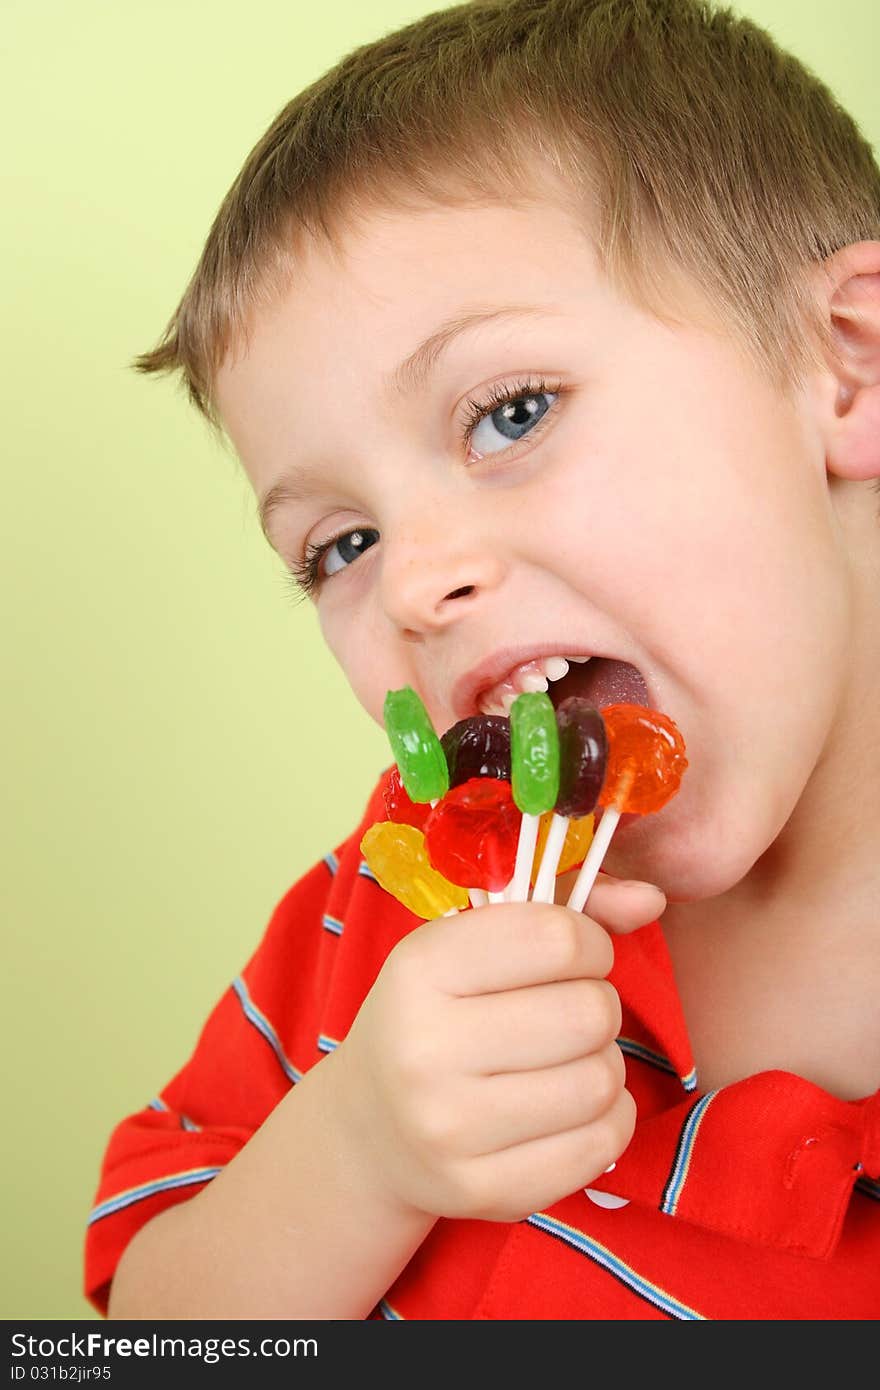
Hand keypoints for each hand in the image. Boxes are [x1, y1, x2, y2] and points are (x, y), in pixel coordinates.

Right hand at [329, 875, 663, 1222]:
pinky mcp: (484, 1191)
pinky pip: (602, 1145)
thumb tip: (651, 898)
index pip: (556, 939)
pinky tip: (570, 1107)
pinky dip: (607, 1120)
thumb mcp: (469, 943)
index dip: (588, 943)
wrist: (370, 1127)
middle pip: (589, 1013)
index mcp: (419, 970)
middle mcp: (424, 1051)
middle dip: (596, 1005)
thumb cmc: (436, 1014)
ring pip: (602, 1081)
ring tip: (565, 1059)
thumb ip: (564, 907)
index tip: (574, 956)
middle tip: (568, 1012)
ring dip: (602, 1063)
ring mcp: (450, 1130)